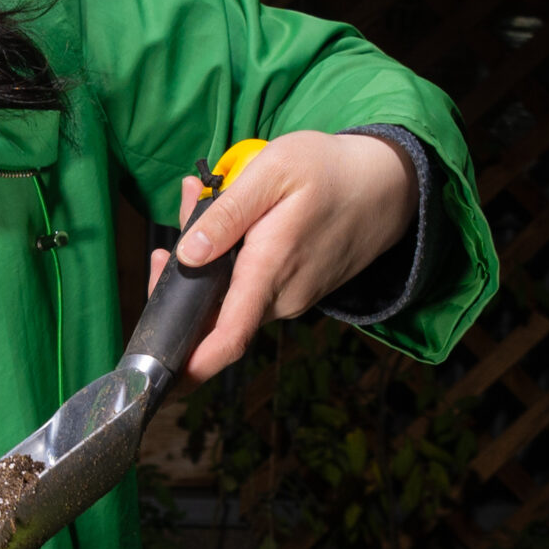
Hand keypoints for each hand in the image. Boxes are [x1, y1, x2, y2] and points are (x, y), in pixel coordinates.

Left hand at [146, 130, 414, 384]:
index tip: (159, 378)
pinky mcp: (297, 290)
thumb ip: (228, 213)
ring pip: (232, 296)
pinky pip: (252, 287)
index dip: (192, 365)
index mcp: (270, 270)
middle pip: (215, 313)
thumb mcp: (273, 171)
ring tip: (203, 204)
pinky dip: (232, 261)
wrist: (389, 183)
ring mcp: (291, 297)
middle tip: (175, 227)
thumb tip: (187, 254)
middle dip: (182, 280)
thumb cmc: (330, 171)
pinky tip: (231, 222)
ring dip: (207, 263)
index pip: (228, 337)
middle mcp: (282, 297)